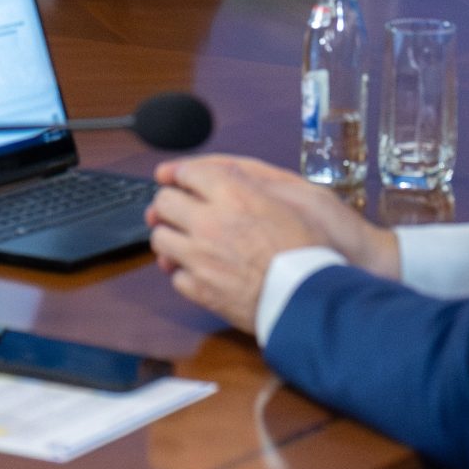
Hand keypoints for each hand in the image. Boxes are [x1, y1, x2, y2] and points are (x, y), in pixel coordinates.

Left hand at [155, 155, 398, 275]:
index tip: (179, 179)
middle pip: (164, 202)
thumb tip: (226, 177)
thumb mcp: (285, 199)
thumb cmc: (306, 247)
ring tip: (185, 242)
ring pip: (160, 239)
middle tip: (177, 210)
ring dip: (171, 238)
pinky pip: (175, 276)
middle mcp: (209, 221)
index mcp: (232, 194)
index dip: (181, 175)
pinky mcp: (199, 289)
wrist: (307, 295)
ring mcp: (199, 257)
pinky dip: (185, 273)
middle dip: (168, 204)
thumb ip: (248, 185)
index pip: (187, 173)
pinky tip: (200, 272)